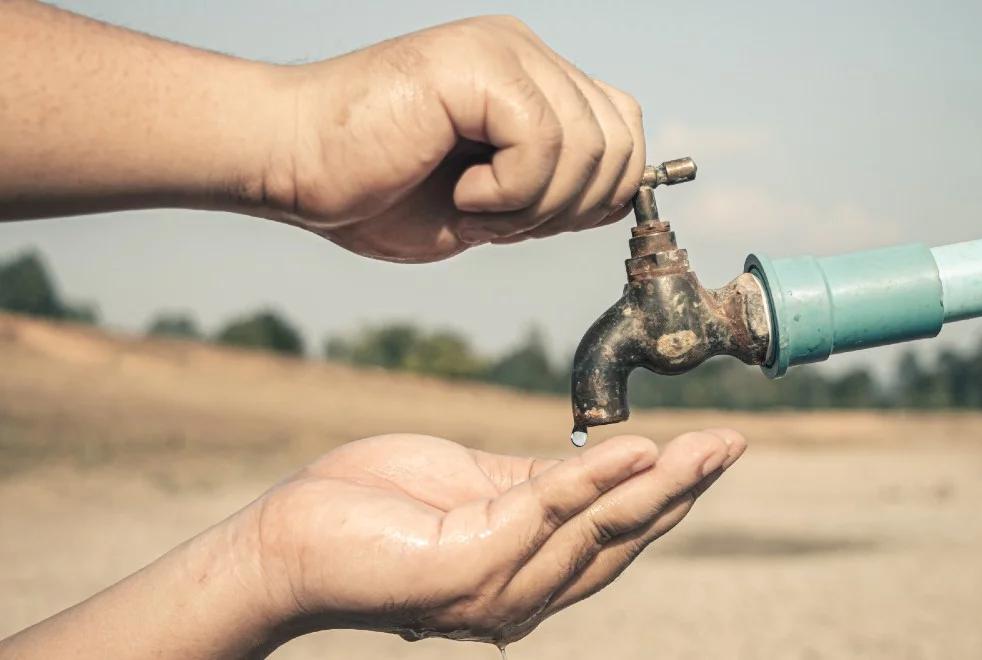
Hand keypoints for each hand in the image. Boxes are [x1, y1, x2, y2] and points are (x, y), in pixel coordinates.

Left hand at [244, 430, 745, 644]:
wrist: (289, 537)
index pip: (615, 535)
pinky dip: (593, 480)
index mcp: (529, 571)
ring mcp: (496, 590)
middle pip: (622, 541)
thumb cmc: (375, 508)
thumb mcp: (476, 486)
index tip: (713, 449)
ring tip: (706, 447)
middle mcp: (523, 594)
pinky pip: (544, 514)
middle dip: (682, 491)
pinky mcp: (467, 571)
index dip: (668, 493)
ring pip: (597, 532)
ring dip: (658, 486)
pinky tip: (636, 449)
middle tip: (732, 445)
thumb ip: (537, 484)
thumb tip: (600, 463)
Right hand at [269, 16, 645, 262]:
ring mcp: (503, 51)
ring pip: (588, 148)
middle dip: (569, 210)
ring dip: (534, 207)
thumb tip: (619, 201)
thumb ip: (554, 189)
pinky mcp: (475, 65)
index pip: (623, 130)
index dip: (599, 195)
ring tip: (474, 208)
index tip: (532, 222)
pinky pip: (543, 144)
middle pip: (621, 143)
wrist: (291, 165)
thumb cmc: (376, 190)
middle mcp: (526, 53)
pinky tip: (461, 193)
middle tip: (499, 220)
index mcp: (532, 80)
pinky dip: (508, 195)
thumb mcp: (493, 202)